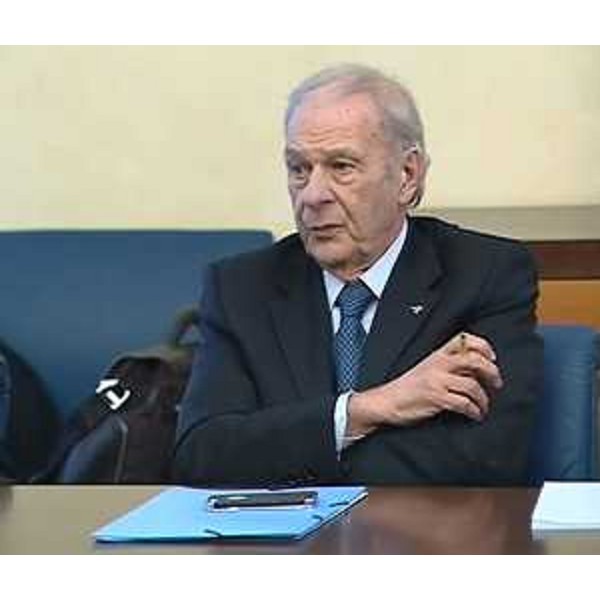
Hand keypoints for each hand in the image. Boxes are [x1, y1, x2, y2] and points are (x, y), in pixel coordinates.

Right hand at [347, 333, 503, 437]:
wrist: (387, 401)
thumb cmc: (409, 387)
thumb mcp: (428, 368)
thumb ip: (449, 366)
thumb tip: (477, 371)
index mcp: (437, 354)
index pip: (464, 339)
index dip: (483, 346)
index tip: (492, 358)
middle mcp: (438, 364)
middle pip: (474, 360)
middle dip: (492, 372)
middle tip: (497, 384)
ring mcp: (437, 381)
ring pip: (472, 385)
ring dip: (484, 399)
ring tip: (484, 407)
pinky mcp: (436, 398)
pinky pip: (464, 404)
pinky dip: (474, 411)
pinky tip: (475, 415)